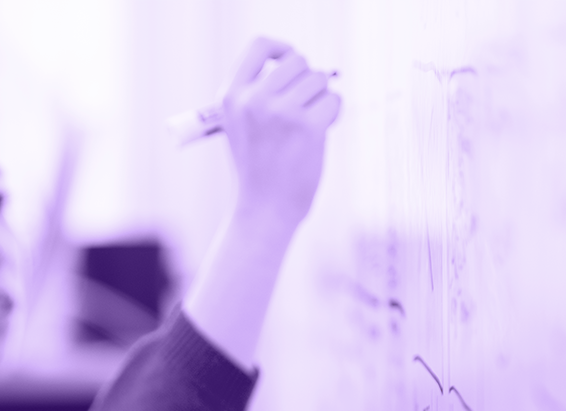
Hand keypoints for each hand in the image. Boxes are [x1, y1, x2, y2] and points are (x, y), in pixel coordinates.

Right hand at [216, 37, 341, 227]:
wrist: (263, 209)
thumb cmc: (257, 170)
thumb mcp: (240, 126)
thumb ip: (257, 94)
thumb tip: (297, 65)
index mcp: (232, 97)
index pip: (258, 46)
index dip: (281, 49)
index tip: (289, 62)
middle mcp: (254, 100)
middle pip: (297, 62)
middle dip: (307, 82)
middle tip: (302, 109)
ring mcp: (281, 112)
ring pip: (319, 80)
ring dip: (321, 100)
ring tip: (306, 127)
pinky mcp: (307, 126)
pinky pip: (334, 100)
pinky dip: (332, 115)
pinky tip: (318, 135)